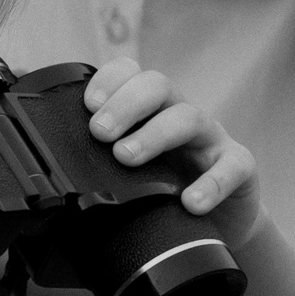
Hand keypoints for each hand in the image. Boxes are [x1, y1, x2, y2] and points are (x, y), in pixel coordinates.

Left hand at [83, 58, 258, 238]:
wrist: (217, 222)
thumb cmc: (164, 190)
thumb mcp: (130, 170)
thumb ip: (99, 161)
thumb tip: (54, 172)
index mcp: (149, 109)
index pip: (130, 73)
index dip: (109, 81)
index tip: (88, 106)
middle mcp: (179, 113)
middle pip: (157, 86)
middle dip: (125, 104)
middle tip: (99, 133)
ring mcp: (212, 137)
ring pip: (188, 117)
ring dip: (154, 134)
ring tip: (126, 157)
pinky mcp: (241, 166)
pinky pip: (233, 166)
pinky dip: (212, 183)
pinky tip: (191, 201)